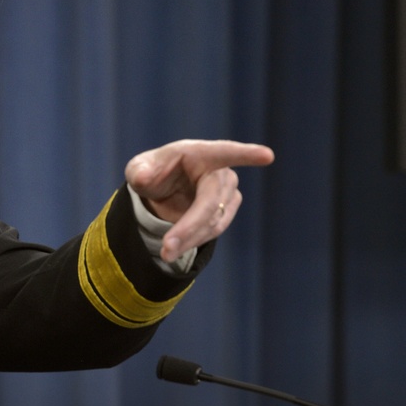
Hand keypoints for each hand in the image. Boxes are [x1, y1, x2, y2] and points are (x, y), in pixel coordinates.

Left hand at [124, 139, 274, 262]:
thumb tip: (142, 177)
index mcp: (199, 153)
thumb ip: (139, 171)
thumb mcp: (139, 169)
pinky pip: (214, 230)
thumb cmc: (153, 172)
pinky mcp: (228, 209)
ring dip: (188, 239)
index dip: (245, 154)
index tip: (267, 156)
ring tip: (165, 253)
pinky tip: (178, 246)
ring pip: (213, 221)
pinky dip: (194, 241)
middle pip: (210, 202)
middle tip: (166, 250)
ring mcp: (227, 191)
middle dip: (189, 227)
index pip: (224, 152)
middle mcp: (219, 171)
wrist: (164, 189)